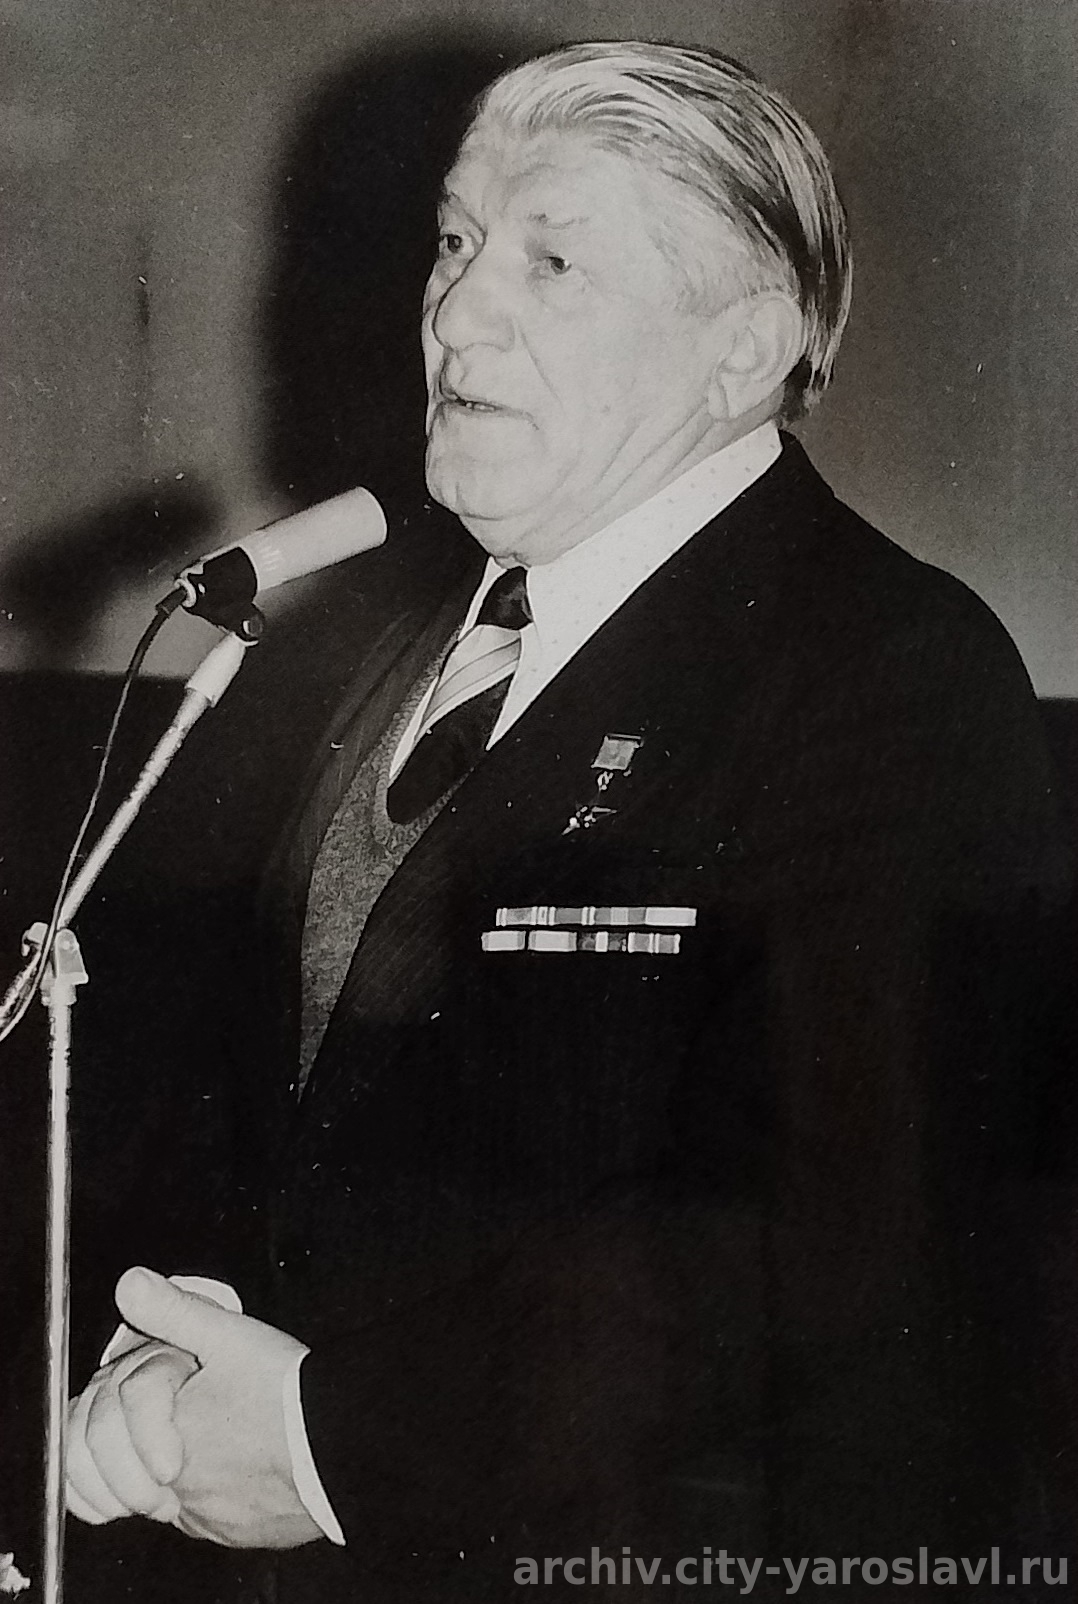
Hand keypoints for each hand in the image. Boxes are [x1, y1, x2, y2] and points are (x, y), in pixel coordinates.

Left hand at [69, 1267, 322, 1548]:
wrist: (346, 1449)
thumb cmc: (291, 1396)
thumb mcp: (231, 1336)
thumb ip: (174, 1312)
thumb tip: (131, 1286)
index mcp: (164, 1432)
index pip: (110, 1416)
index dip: (129, 1390)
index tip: (156, 1381)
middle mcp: (174, 1486)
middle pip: (122, 1465)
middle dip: (134, 1439)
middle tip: (166, 1417)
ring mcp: (201, 1514)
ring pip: (158, 1494)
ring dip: (166, 1468)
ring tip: (202, 1438)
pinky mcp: (228, 1531)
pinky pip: (198, 1517)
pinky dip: (207, 1491)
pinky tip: (236, 1464)